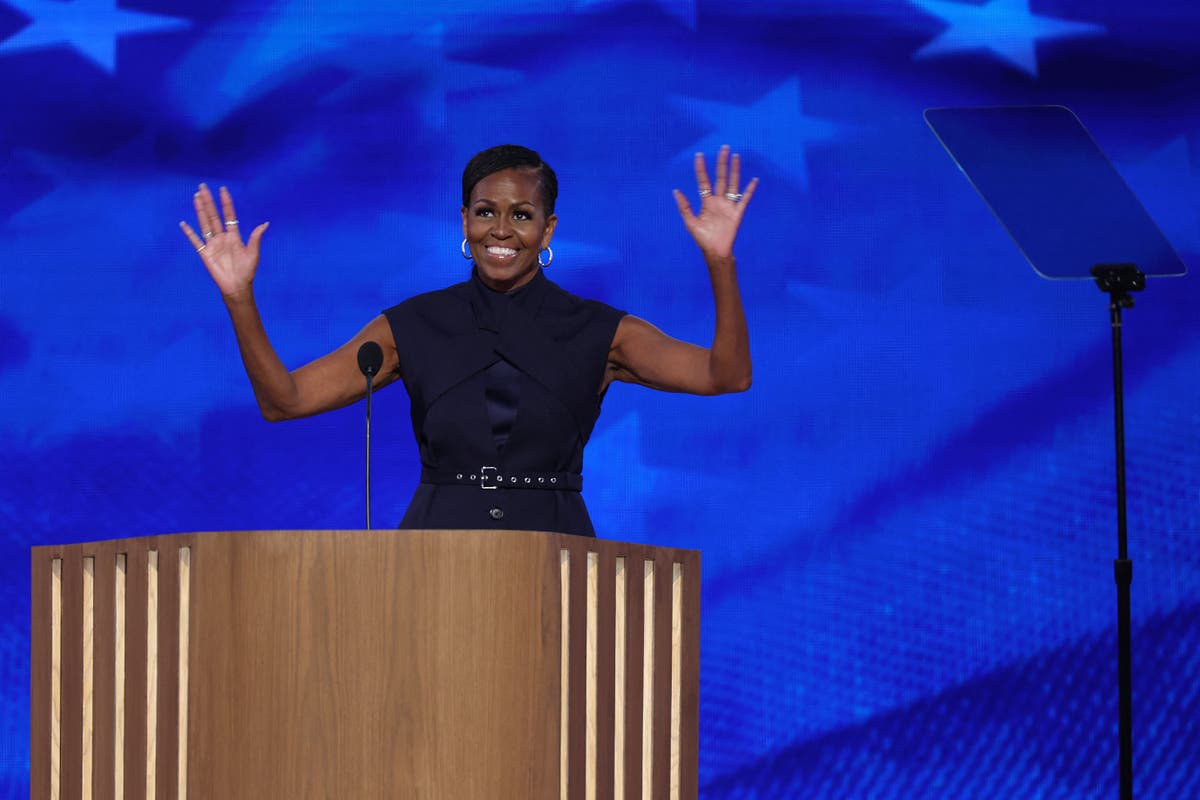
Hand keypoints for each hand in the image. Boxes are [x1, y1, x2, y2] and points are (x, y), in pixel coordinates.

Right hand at [180, 184, 268, 299]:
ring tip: (196, 197)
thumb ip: (256, 238)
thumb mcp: (253, 253)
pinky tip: (183, 223)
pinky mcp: (205, 253)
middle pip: (213, 215)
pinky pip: (195, 241)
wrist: (237, 286)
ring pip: (204, 223)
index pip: (229, 215)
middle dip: (209, 201)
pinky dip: (189, 233)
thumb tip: (265, 224)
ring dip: (200, 210)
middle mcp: (221, 237)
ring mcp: (212, 244)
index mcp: (234, 236)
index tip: (223, 190)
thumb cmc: (247, 271)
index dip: (226, 203)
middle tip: (203, 187)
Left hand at [672, 145, 757, 259]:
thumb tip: (676, 190)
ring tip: (736, 157)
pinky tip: (754, 179)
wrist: (715, 251)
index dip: (701, 169)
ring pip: (732, 184)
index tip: (699, 155)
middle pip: (720, 178)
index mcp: (707, 202)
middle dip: (722, 163)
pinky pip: (745, 199)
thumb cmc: (703, 238)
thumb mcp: (690, 222)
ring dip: (734, 171)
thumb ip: (684, 206)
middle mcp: (718, 200)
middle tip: (724, 148)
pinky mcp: (738, 213)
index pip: (704, 181)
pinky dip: (750, 190)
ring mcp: (729, 205)